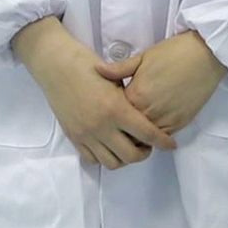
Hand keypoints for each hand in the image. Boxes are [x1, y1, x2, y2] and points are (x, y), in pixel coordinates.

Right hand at [12, 17, 176, 168]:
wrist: (56, 66)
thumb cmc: (87, 64)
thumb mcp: (115, 78)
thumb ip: (130, 98)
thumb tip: (145, 113)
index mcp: (115, 109)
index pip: (146, 134)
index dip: (162, 141)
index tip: (171, 145)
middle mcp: (101, 127)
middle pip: (131, 155)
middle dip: (144, 153)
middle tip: (147, 143)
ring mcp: (86, 135)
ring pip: (112, 162)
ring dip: (124, 157)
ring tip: (128, 144)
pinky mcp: (74, 137)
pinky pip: (93, 159)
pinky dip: (105, 156)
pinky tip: (110, 144)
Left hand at [94, 31, 227, 133]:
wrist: (205, 55)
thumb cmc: (173, 52)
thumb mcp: (143, 57)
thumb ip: (119, 69)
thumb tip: (97, 70)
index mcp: (136, 95)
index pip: (115, 114)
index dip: (111, 112)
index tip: (108, 109)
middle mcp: (149, 112)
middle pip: (127, 131)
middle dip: (121, 129)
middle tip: (118, 123)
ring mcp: (165, 120)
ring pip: (144, 139)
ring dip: (138, 135)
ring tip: (134, 127)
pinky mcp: (180, 124)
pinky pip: (161, 137)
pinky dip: (154, 135)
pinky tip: (151, 126)